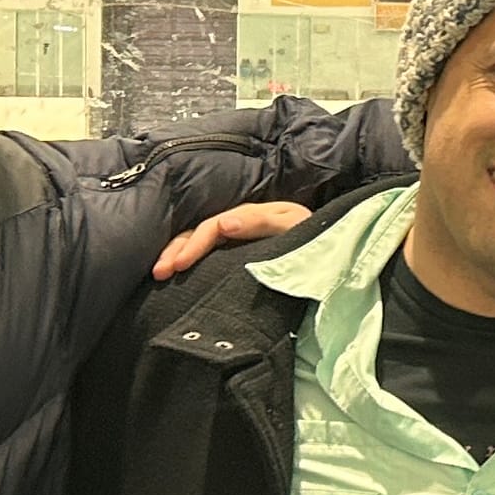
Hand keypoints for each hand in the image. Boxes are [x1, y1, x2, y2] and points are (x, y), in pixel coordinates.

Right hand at [153, 201, 309, 281]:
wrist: (335, 257)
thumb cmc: (317, 239)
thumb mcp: (294, 225)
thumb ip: (261, 222)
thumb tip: (222, 223)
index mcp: (251, 215)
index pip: (213, 225)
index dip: (196, 243)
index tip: (180, 264)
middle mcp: (239, 225)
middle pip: (199, 233)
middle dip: (177, 250)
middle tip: (160, 272)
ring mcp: (237, 242)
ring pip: (198, 244)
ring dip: (177, 256)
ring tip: (159, 276)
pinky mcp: (237, 258)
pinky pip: (208, 258)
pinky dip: (188, 265)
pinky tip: (173, 279)